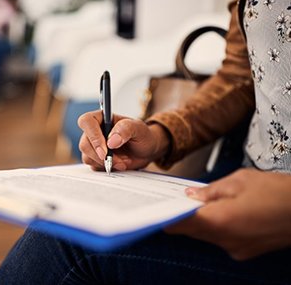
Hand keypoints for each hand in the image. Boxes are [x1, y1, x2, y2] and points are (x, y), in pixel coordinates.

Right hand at [78, 110, 169, 170]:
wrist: (146, 150)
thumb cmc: (142, 135)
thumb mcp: (138, 128)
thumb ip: (125, 129)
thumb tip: (111, 141)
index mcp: (101, 118)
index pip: (87, 122)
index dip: (93, 136)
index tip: (105, 150)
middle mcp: (94, 131)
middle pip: (84, 144)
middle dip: (101, 156)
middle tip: (118, 160)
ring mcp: (93, 146)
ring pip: (87, 157)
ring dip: (105, 163)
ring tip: (122, 161)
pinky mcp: (95, 158)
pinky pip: (93, 166)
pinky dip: (106, 168)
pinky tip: (118, 164)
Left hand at [166, 169, 290, 259]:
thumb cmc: (278, 192)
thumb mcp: (239, 181)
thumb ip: (210, 190)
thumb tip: (190, 195)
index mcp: (220, 221)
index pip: (180, 224)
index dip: (165, 216)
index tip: (154, 209)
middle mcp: (225, 240)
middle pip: (191, 230)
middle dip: (180, 216)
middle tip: (172, 200)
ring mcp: (236, 248)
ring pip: (205, 235)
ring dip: (198, 220)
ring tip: (197, 202)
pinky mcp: (245, 251)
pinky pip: (221, 238)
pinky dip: (215, 226)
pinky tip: (218, 211)